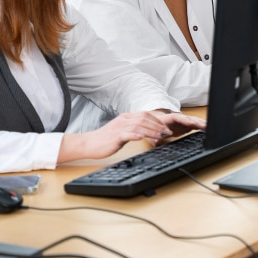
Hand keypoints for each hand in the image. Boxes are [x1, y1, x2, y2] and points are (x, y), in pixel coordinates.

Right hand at [58, 111, 202, 162]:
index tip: (166, 127)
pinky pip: (127, 134)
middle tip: (167, 132)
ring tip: (161, 136)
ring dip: (152, 131)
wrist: (89, 143)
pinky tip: (143, 138)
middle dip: (158, 125)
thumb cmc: (105, 139)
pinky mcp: (115, 136)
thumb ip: (134, 130)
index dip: (158, 120)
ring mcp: (119, 127)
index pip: (146, 115)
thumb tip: (148, 133)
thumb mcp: (122, 132)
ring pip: (139, 126)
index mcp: (126, 117)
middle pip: (145, 119)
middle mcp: (124, 120)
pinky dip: (136, 135)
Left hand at [153, 111, 205, 140]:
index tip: (190, 123)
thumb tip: (157, 142)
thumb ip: (156, 138)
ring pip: (193, 120)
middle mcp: (178, 118)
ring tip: (208, 126)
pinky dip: (201, 126)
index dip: (184, 120)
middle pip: (188, 118)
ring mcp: (184, 121)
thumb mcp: (153, 133)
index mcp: (169, 118)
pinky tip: (207, 128)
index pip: (177, 117)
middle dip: (196, 122)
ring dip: (201, 123)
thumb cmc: (155, 127)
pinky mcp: (188, 125)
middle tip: (204, 126)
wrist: (157, 122)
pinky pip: (196, 124)